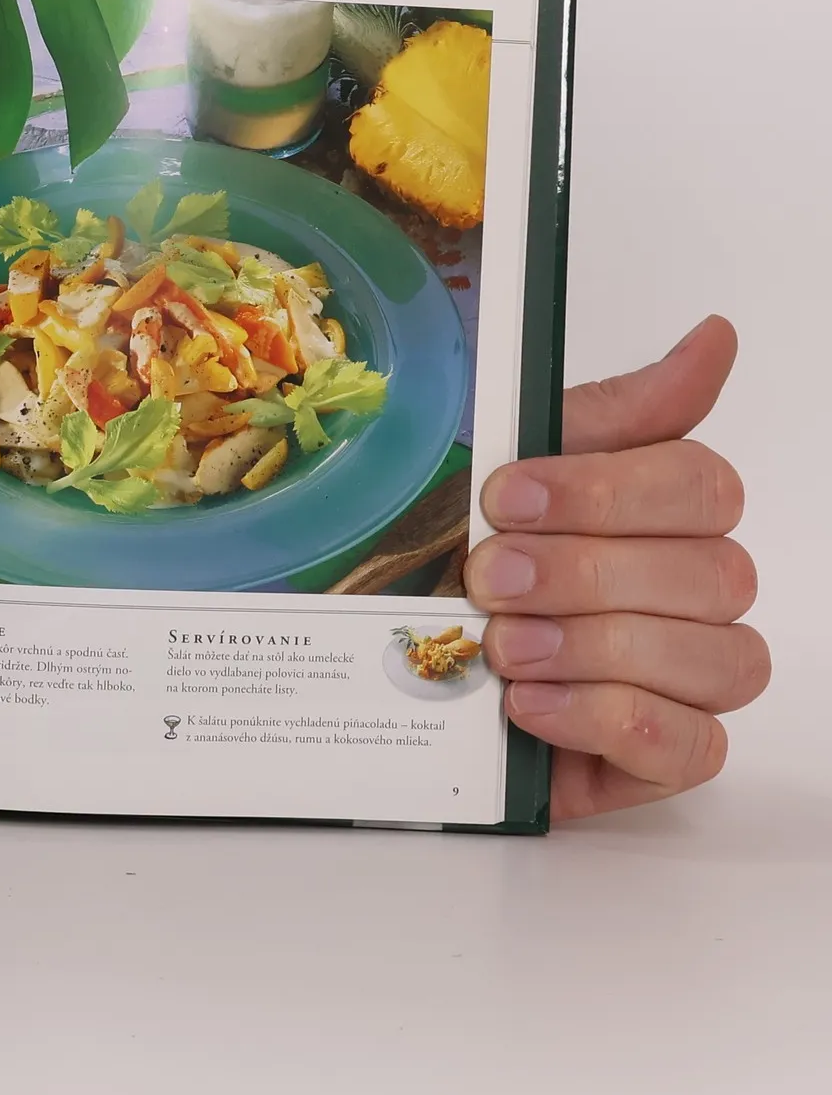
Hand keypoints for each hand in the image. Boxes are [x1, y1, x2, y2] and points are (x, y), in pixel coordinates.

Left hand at [468, 317, 763, 819]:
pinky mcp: (660, 755)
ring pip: (718, 659)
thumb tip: (714, 339)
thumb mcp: (502, 467)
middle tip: (489, 580)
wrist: (376, 657)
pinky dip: (606, 720)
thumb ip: (612, 413)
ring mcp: (686, 678)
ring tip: (504, 648)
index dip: (605, 491)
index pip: (700, 484)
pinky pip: (690, 747)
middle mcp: (690, 591)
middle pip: (713, 574)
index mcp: (660, 511)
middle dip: (585, 573)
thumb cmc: (446, 554)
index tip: (507, 497)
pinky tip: (531, 705)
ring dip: (596, 649)